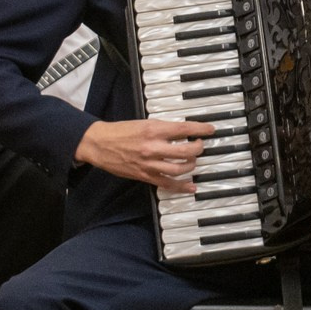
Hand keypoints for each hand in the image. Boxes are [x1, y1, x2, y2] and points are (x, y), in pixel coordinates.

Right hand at [75, 117, 217, 190]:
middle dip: (198, 148)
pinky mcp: (145, 176)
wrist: (100, 144)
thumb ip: (163, 128)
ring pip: (180, 169)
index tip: (210, 130)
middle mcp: (153, 147)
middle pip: (186, 151)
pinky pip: (167, 184)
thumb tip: (183, 132)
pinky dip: (182, 186)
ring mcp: (150, 164)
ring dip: (191, 165)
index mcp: (153, 130)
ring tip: (192, 160)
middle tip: (200, 145)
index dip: (201, 130)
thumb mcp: (144, 123)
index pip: (184, 130)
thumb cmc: (121, 131)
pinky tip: (191, 186)